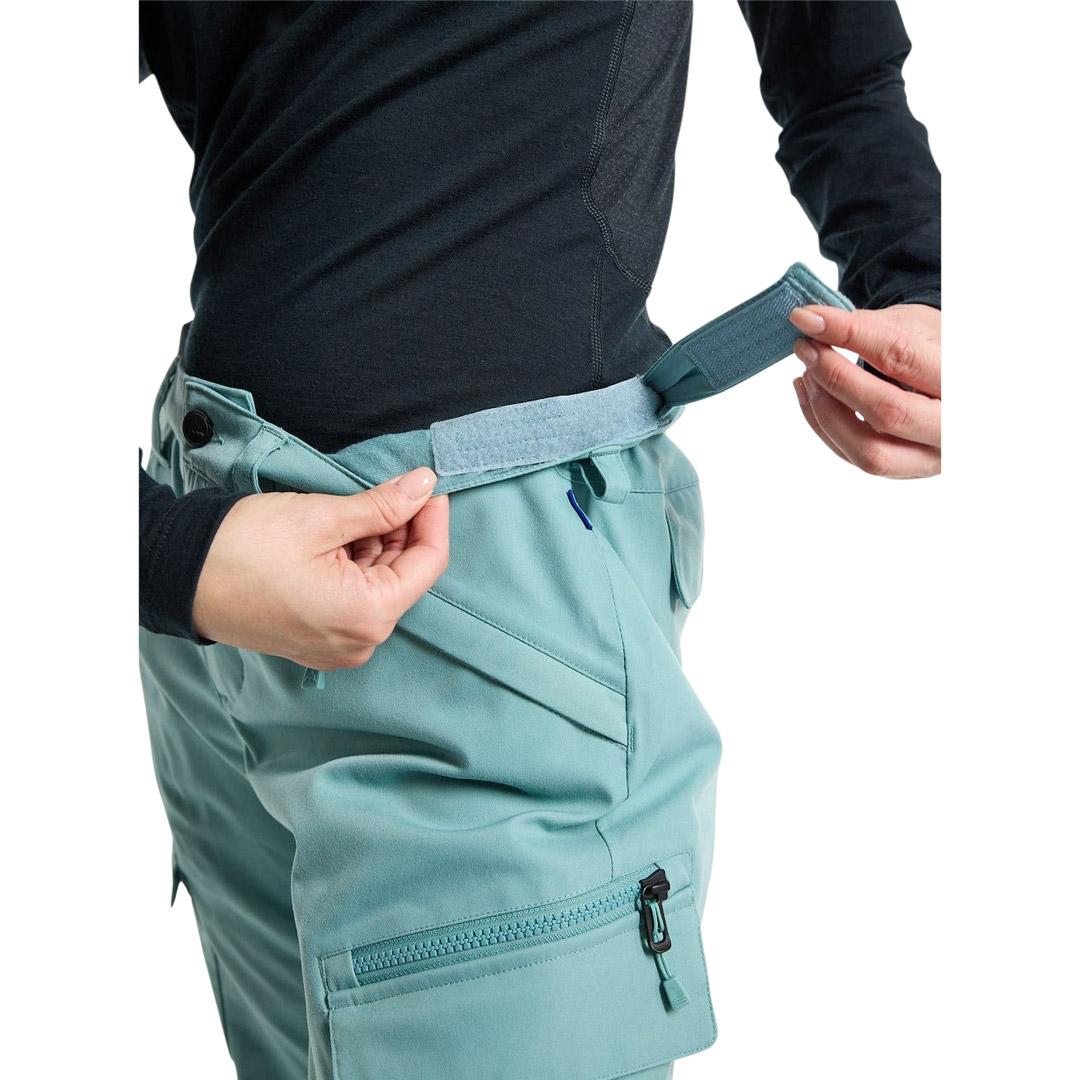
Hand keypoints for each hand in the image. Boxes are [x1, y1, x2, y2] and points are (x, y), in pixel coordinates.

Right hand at [193, 467, 449, 669]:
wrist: (177, 575)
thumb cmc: (243, 548)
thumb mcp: (322, 518)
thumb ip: (382, 505)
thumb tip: (424, 485)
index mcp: (368, 617)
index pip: (428, 563)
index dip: (433, 518)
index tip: (429, 484)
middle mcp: (360, 642)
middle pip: (405, 575)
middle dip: (404, 529)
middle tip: (396, 485)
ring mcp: (339, 646)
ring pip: (380, 584)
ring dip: (378, 543)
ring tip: (360, 505)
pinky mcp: (318, 639)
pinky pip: (355, 597)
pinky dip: (356, 563)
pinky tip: (344, 531)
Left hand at [789, 303, 939, 477]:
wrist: (956, 382)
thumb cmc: (935, 348)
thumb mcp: (916, 326)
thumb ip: (870, 326)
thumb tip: (812, 321)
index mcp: (967, 380)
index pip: (903, 359)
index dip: (850, 335)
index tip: (809, 319)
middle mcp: (955, 428)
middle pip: (889, 413)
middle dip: (836, 378)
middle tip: (806, 349)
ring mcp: (931, 458)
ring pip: (869, 451)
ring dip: (825, 409)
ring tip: (806, 372)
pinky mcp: (902, 471)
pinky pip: (853, 457)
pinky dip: (822, 424)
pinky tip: (809, 392)